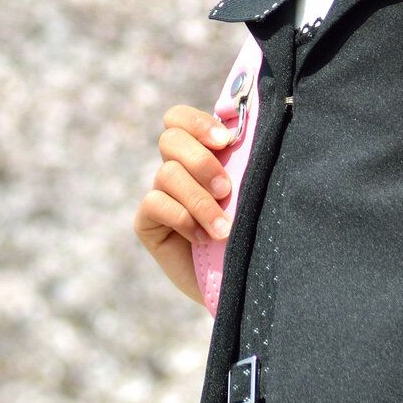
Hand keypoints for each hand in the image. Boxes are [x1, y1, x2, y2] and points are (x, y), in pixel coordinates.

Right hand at [132, 104, 236, 303]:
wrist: (243, 283)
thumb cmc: (255, 234)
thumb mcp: (252, 194)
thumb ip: (244, 163)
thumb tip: (246, 131)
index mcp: (202, 154)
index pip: (180, 119)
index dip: (197, 123)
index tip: (226, 141)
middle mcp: (177, 170)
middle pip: (170, 139)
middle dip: (201, 162)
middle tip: (227, 190)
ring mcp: (161, 195)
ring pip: (167, 174)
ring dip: (199, 201)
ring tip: (223, 228)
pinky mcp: (148, 223)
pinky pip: (155, 203)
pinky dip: (182, 218)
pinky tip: (201, 238)